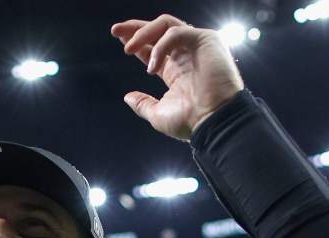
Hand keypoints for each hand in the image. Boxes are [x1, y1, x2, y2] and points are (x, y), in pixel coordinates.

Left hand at [111, 14, 243, 140]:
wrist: (213, 121)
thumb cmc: (191, 121)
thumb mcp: (158, 114)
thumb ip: (143, 104)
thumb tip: (128, 97)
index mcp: (175, 70)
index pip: (152, 47)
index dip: (136, 41)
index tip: (121, 40)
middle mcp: (185, 55)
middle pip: (158, 30)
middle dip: (135, 28)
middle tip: (115, 30)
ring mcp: (196, 46)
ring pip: (166, 24)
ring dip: (143, 32)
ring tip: (128, 48)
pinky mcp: (206, 40)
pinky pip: (176, 31)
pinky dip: (160, 45)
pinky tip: (153, 66)